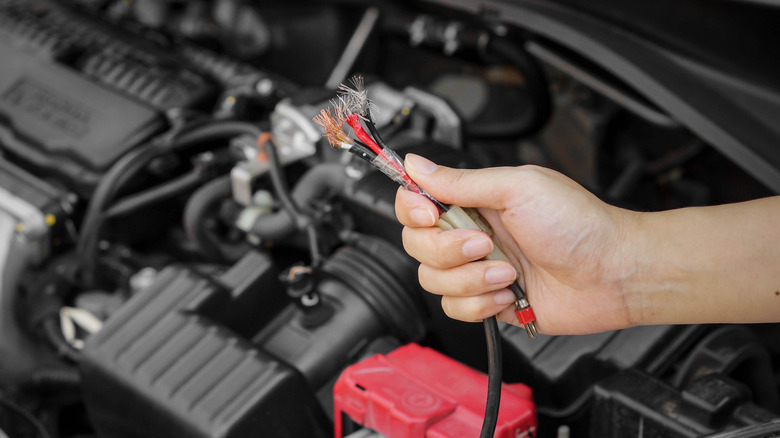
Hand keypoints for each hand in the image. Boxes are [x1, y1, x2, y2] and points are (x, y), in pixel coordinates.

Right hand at [395, 154, 636, 334]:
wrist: (613, 273)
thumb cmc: (579, 225)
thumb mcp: (518, 188)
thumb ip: (461, 180)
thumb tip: (417, 163)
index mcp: (475, 200)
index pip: (416, 202)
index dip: (413, 210)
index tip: (430, 214)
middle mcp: (471, 233)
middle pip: (417, 244)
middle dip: (447, 250)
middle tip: (484, 244)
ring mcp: (478, 269)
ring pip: (433, 280)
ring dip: (471, 279)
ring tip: (508, 273)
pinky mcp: (488, 301)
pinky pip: (456, 308)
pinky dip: (482, 303)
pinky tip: (511, 294)